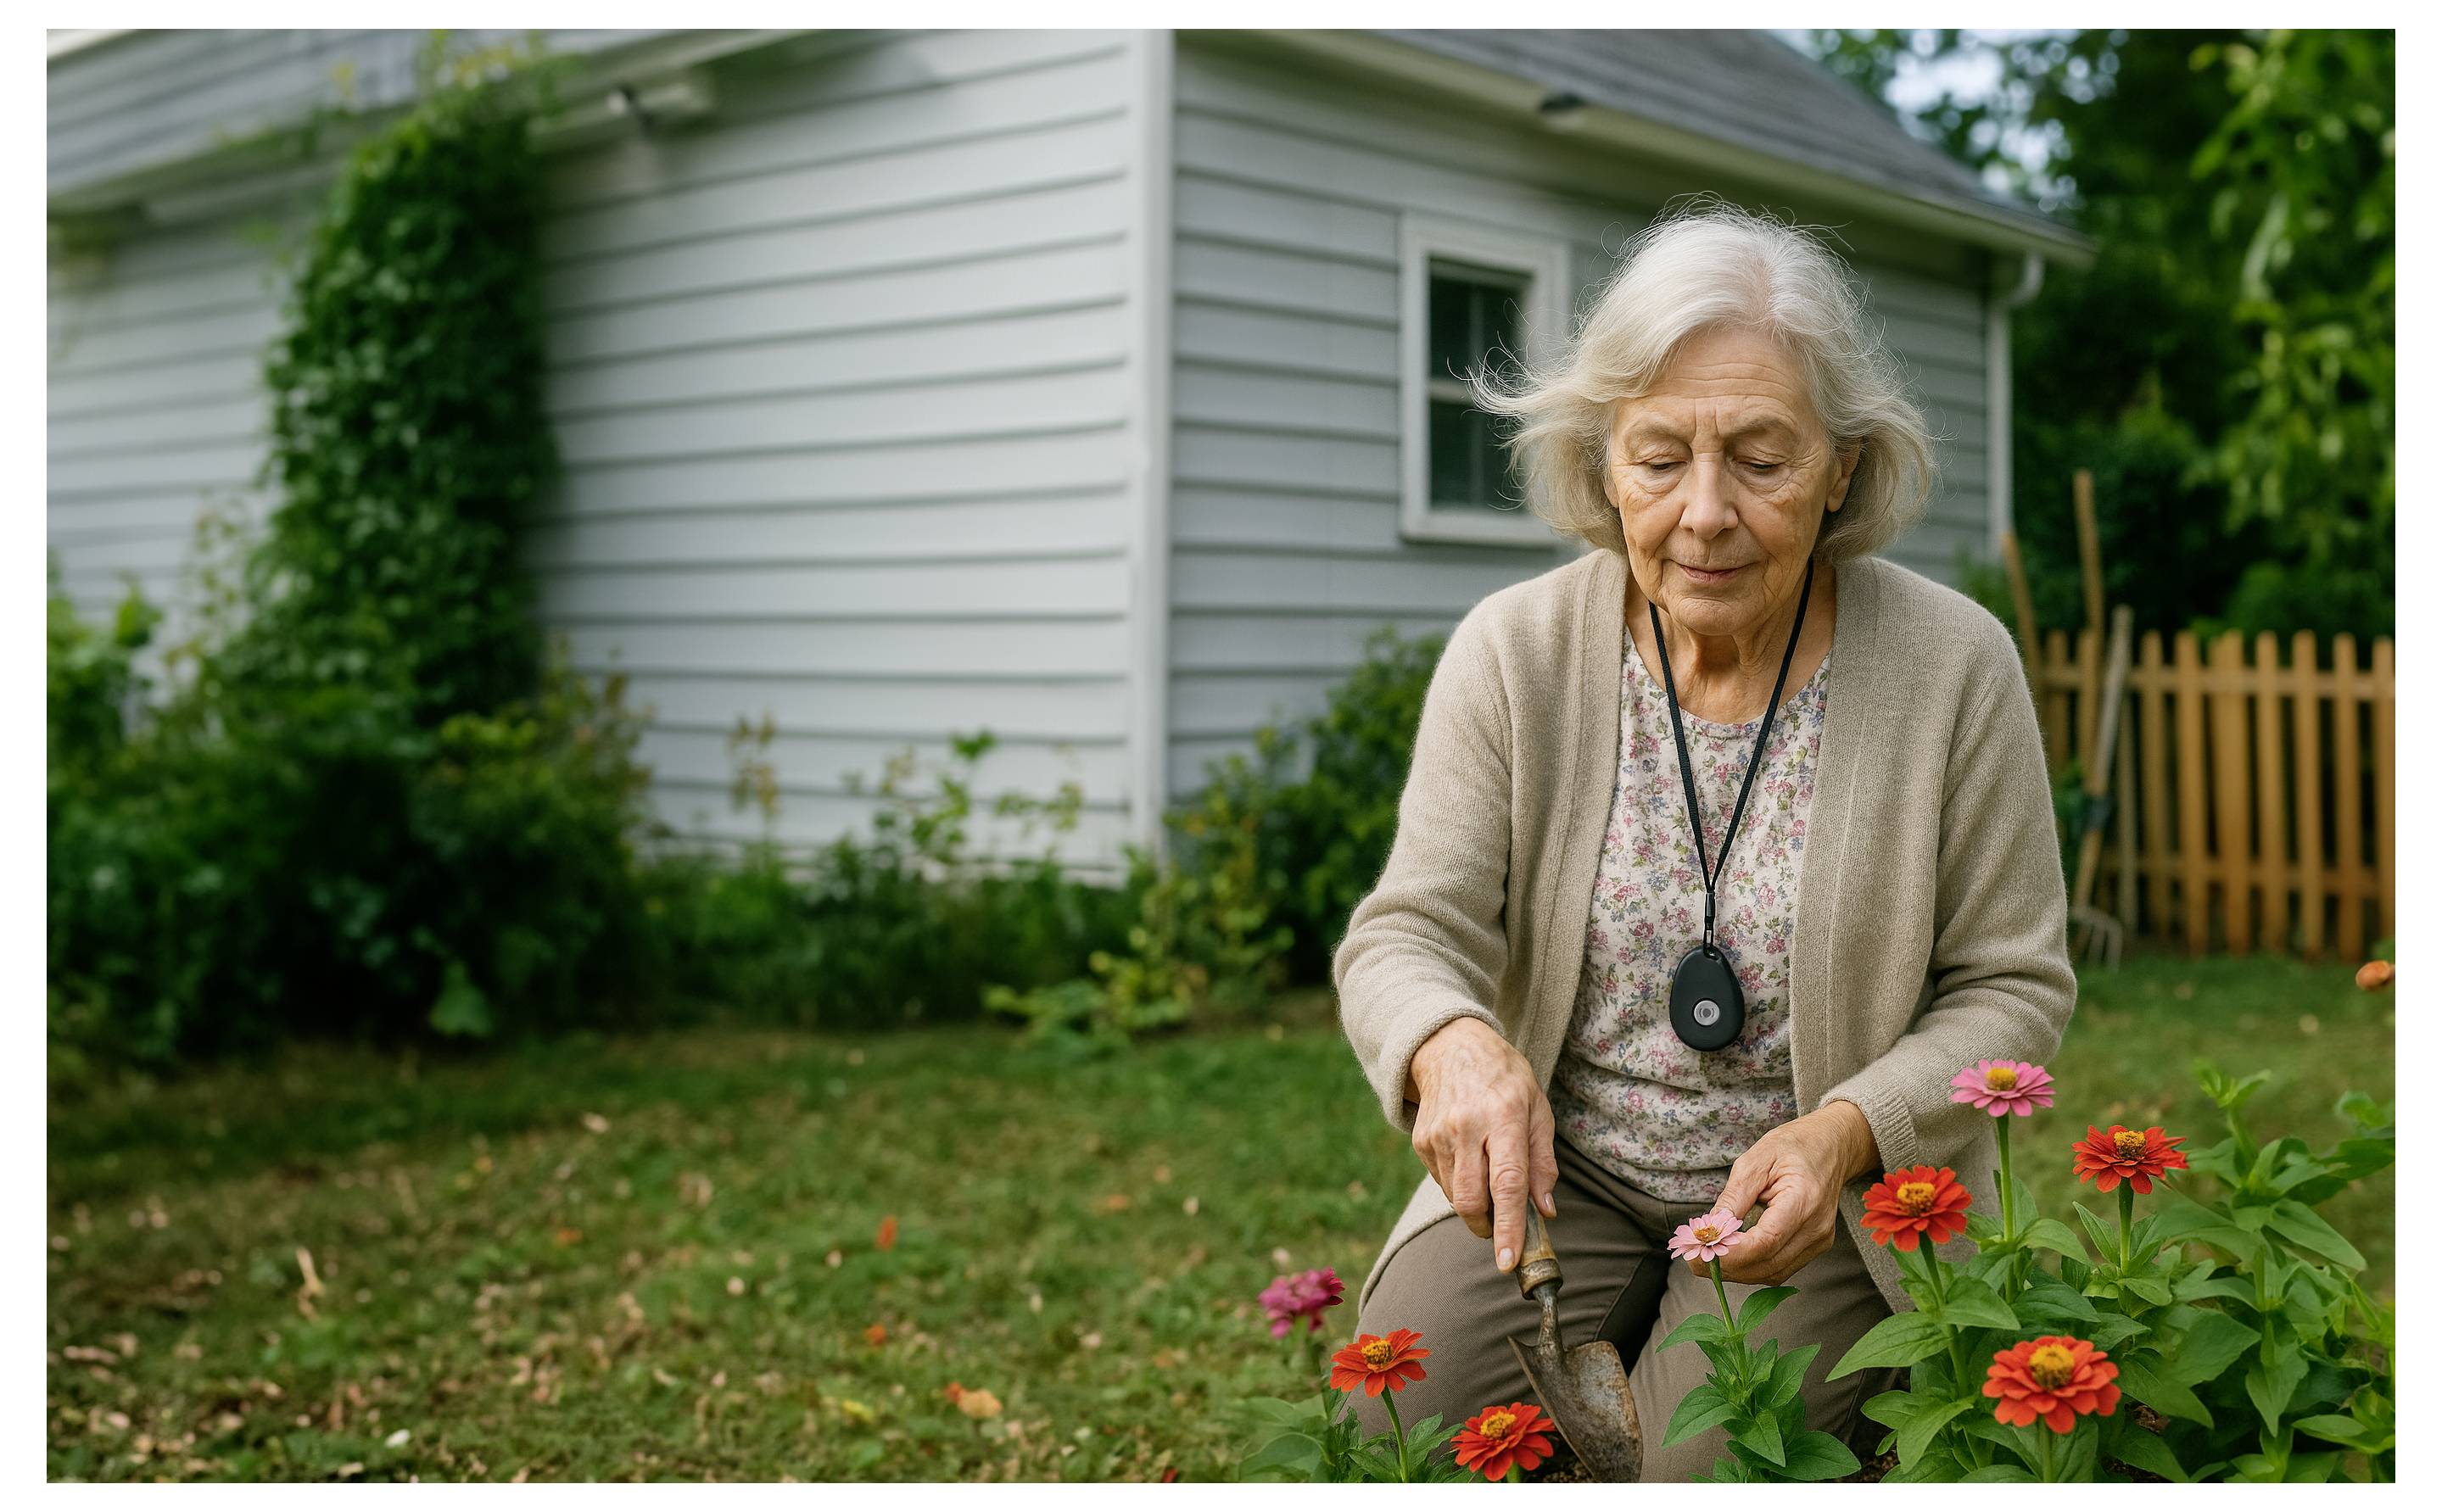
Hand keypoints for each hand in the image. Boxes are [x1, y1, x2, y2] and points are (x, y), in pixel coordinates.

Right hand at [1408, 1017, 1558, 1275]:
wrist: (1450, 1046)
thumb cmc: (1504, 1079)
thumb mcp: (1538, 1108)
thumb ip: (1543, 1162)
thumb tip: (1545, 1211)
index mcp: (1504, 1117)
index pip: (1507, 1183)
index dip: (1509, 1227)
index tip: (1509, 1261)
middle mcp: (1467, 1127)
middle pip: (1472, 1200)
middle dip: (1489, 1227)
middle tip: (1504, 1227)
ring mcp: (1439, 1135)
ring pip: (1455, 1198)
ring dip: (1476, 1206)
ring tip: (1489, 1178)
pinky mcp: (1421, 1141)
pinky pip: (1442, 1184)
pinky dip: (1460, 1187)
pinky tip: (1470, 1162)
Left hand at [1699, 1100, 1878, 1285]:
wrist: (1831, 1146)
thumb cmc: (1793, 1147)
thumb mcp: (1755, 1159)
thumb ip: (1733, 1197)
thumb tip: (1710, 1229)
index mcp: (1804, 1200)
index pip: (1765, 1242)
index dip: (1729, 1253)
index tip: (1698, 1251)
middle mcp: (1816, 1228)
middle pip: (1768, 1265)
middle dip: (1727, 1267)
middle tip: (1693, 1258)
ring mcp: (1819, 1241)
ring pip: (1773, 1273)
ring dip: (1738, 1271)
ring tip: (1708, 1256)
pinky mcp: (1816, 1247)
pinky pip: (1780, 1268)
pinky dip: (1753, 1266)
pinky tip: (1733, 1254)